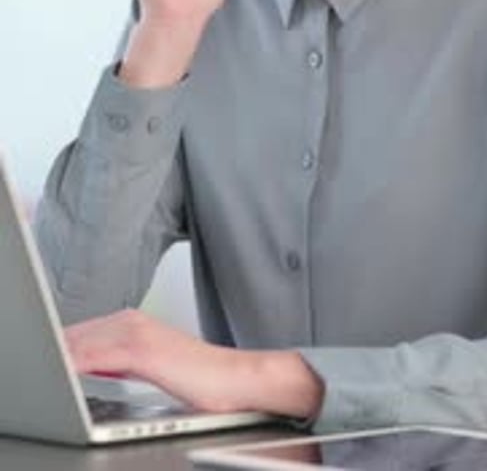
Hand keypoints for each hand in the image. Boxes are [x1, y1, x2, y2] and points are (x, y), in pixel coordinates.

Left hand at [65, 309, 323, 416]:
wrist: (237, 379)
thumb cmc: (199, 378)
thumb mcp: (150, 365)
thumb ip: (118, 359)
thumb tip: (88, 364)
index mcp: (133, 322)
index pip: (83, 332)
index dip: (61, 343)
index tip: (45, 352)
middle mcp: (133, 320)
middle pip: (77, 334)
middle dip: (56, 347)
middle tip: (36, 358)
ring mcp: (138, 332)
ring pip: (84, 341)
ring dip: (61, 352)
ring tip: (43, 363)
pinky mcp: (144, 349)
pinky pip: (99, 355)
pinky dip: (78, 360)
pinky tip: (64, 368)